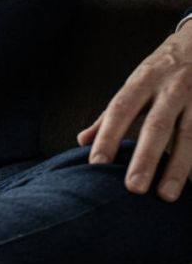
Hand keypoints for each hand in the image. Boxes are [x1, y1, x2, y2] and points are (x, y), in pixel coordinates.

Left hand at [77, 21, 191, 201]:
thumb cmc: (161, 68)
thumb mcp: (135, 81)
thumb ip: (110, 113)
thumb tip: (82, 141)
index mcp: (144, 80)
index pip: (121, 108)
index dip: (108, 135)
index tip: (96, 163)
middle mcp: (170, 88)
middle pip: (157, 125)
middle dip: (145, 157)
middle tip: (132, 188)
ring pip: (188, 135)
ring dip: (177, 168)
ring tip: (165, 195)